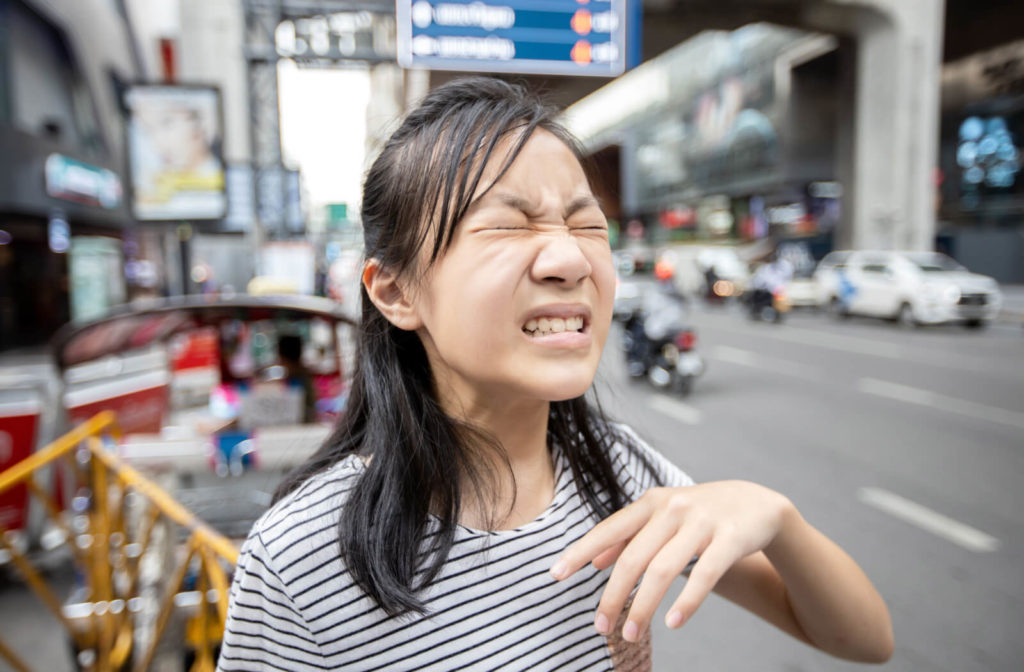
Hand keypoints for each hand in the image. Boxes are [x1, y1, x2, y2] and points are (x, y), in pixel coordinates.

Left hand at [549, 481, 792, 641]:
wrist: (756, 503)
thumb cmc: (700, 514)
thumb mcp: (662, 516)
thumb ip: (629, 536)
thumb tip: (594, 563)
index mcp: (651, 502)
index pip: (608, 529)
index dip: (580, 552)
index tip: (556, 575)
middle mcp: (672, 508)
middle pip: (633, 557)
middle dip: (613, 595)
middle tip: (600, 626)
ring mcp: (702, 522)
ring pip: (663, 570)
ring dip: (643, 606)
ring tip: (630, 634)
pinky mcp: (730, 538)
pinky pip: (704, 575)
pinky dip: (686, 602)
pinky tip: (672, 623)